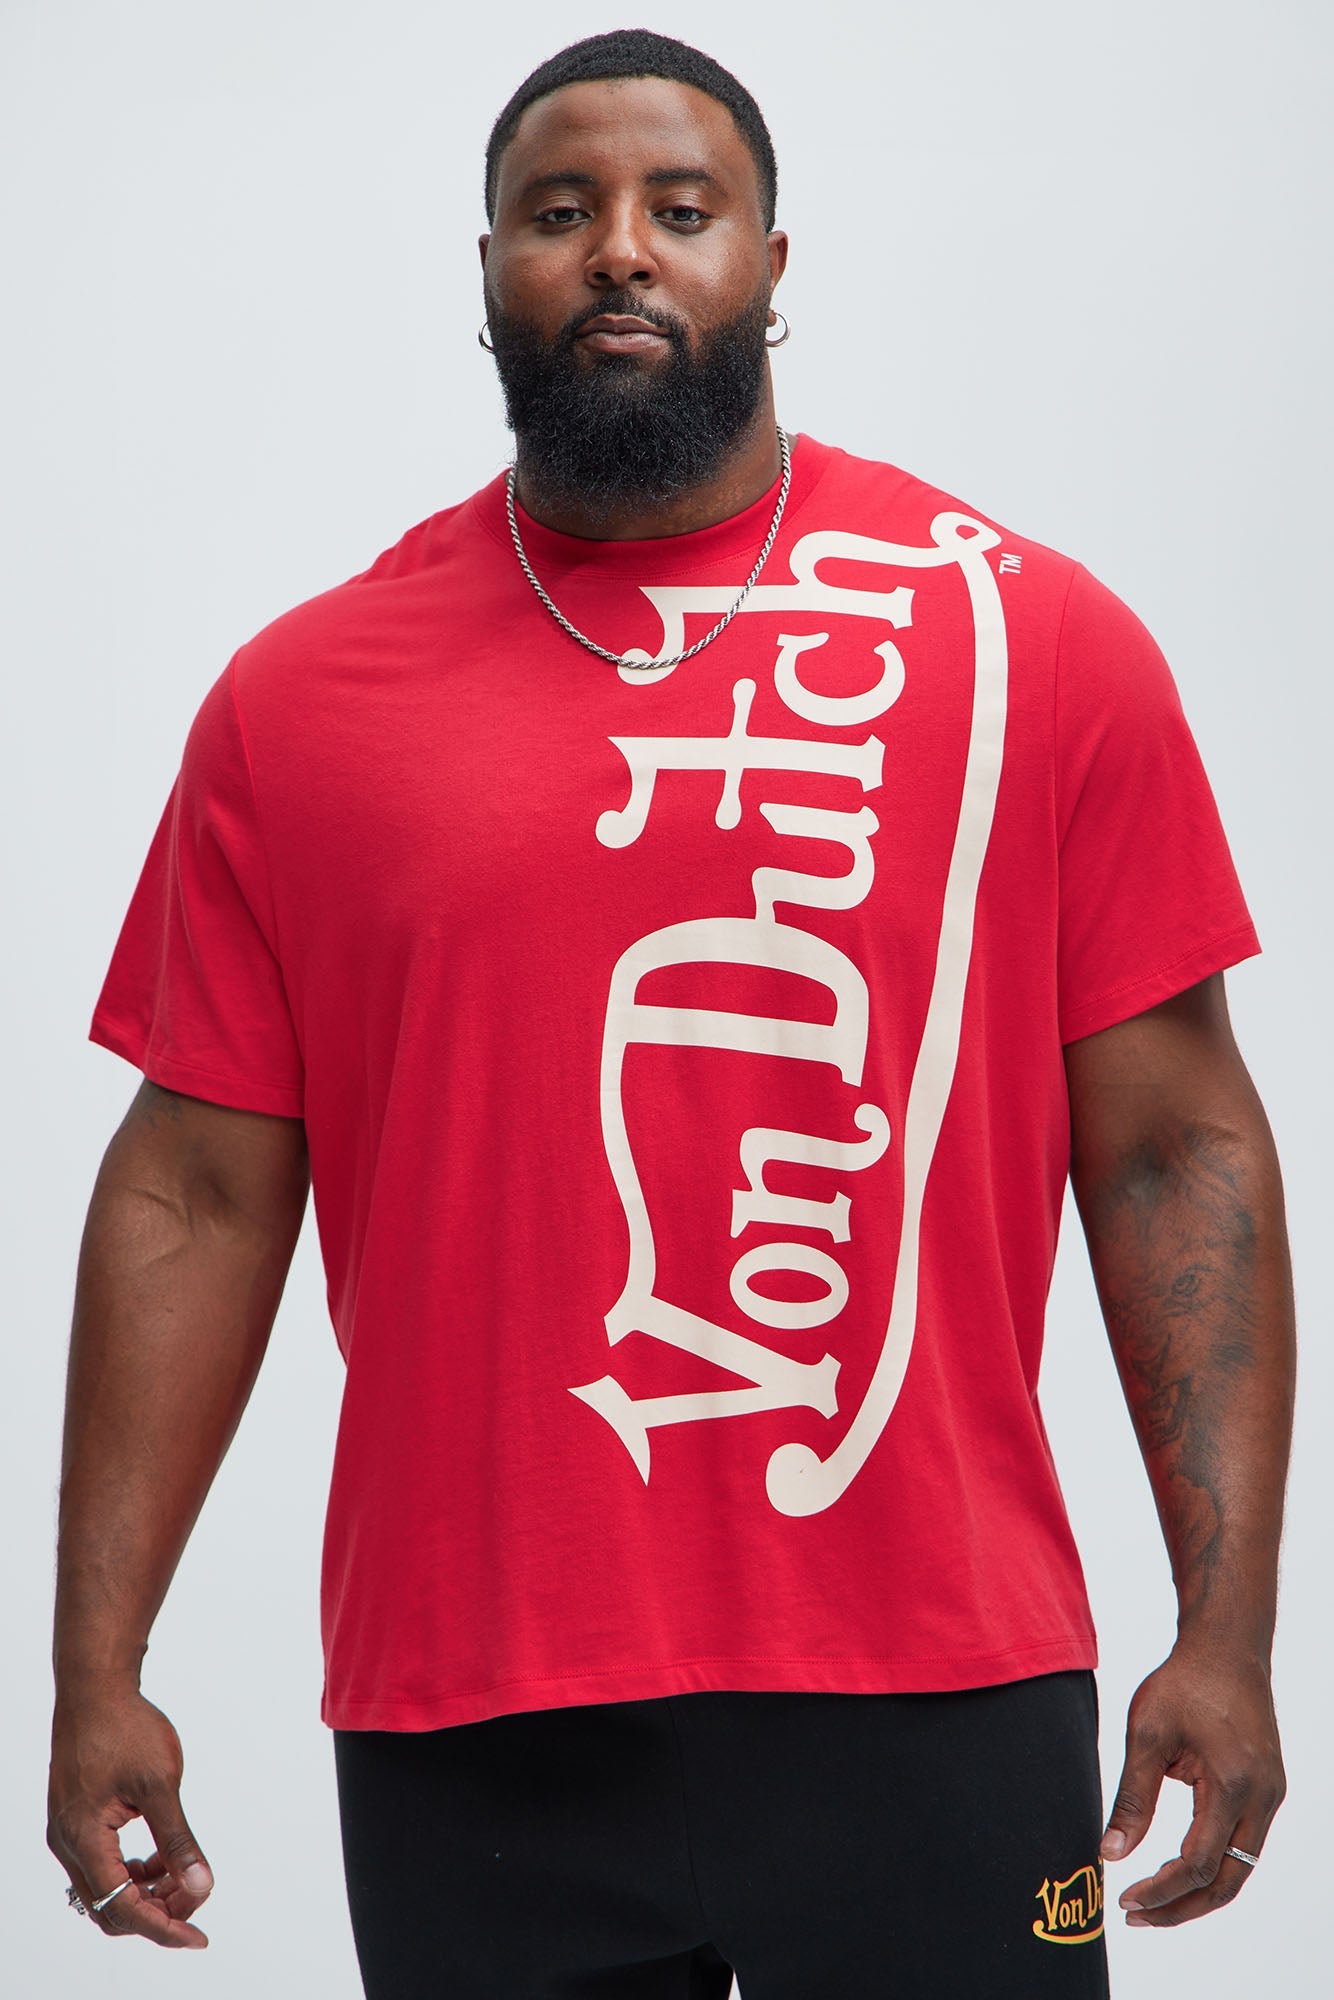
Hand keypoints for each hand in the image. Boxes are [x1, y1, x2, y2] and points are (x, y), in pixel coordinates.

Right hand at [47, 1682, 213, 1948]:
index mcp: (84, 1839)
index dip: (163, 1927)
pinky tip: (159, 1858)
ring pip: (104, 1890)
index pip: (123, 1907)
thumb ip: (178, 1840)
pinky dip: (131, 1872)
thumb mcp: (160, 1784)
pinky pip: (101, 1866)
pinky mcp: (75, 1821)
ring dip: (144, 1893)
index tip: (198, 1937)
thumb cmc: (124, 1727)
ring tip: (182, 1876)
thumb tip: (200, 1885)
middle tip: (196, 1900)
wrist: (95, 1689)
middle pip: (109, 1908)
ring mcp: (68, 1833)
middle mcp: (68, 1844)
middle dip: (156, 1913)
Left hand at [1099, 1639, 1285, 1926]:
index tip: (1125, 1899)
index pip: (1199, 1865)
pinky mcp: (1268, 1789)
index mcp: (1233, 1785)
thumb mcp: (1147, 1735)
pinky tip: (1177, 1867)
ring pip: (1240, 1868)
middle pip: (1228, 1882)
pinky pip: (1244, 1844)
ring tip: (1151, 1901)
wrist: (1227, 1646)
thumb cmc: (1184, 1682)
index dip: (1161, 1891)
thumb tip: (1110, 1854)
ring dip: (1198, 1891)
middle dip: (1181, 1907)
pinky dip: (1214, 1865)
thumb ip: (1132, 1798)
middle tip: (1136, 1916)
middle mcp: (1262, 1798)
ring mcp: (1271, 1796)